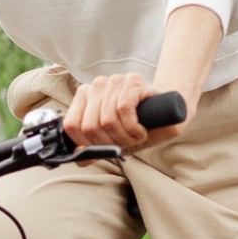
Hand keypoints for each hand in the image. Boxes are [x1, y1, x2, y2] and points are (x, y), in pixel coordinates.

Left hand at [63, 72, 188, 152]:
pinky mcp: (133, 81)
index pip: (71, 125)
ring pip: (107, 120)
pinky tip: (141, 131)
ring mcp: (114, 81)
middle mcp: (97, 85)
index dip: (86, 144)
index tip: (103, 148)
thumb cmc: (136, 125)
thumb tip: (78, 157)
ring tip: (135, 137)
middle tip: (124, 143)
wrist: (166, 114)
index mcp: (84, 97)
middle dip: (109, 143)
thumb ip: (92, 148)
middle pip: (90, 126)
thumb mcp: (111, 140)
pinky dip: (133, 128)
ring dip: (124, 138)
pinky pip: (124, 110)